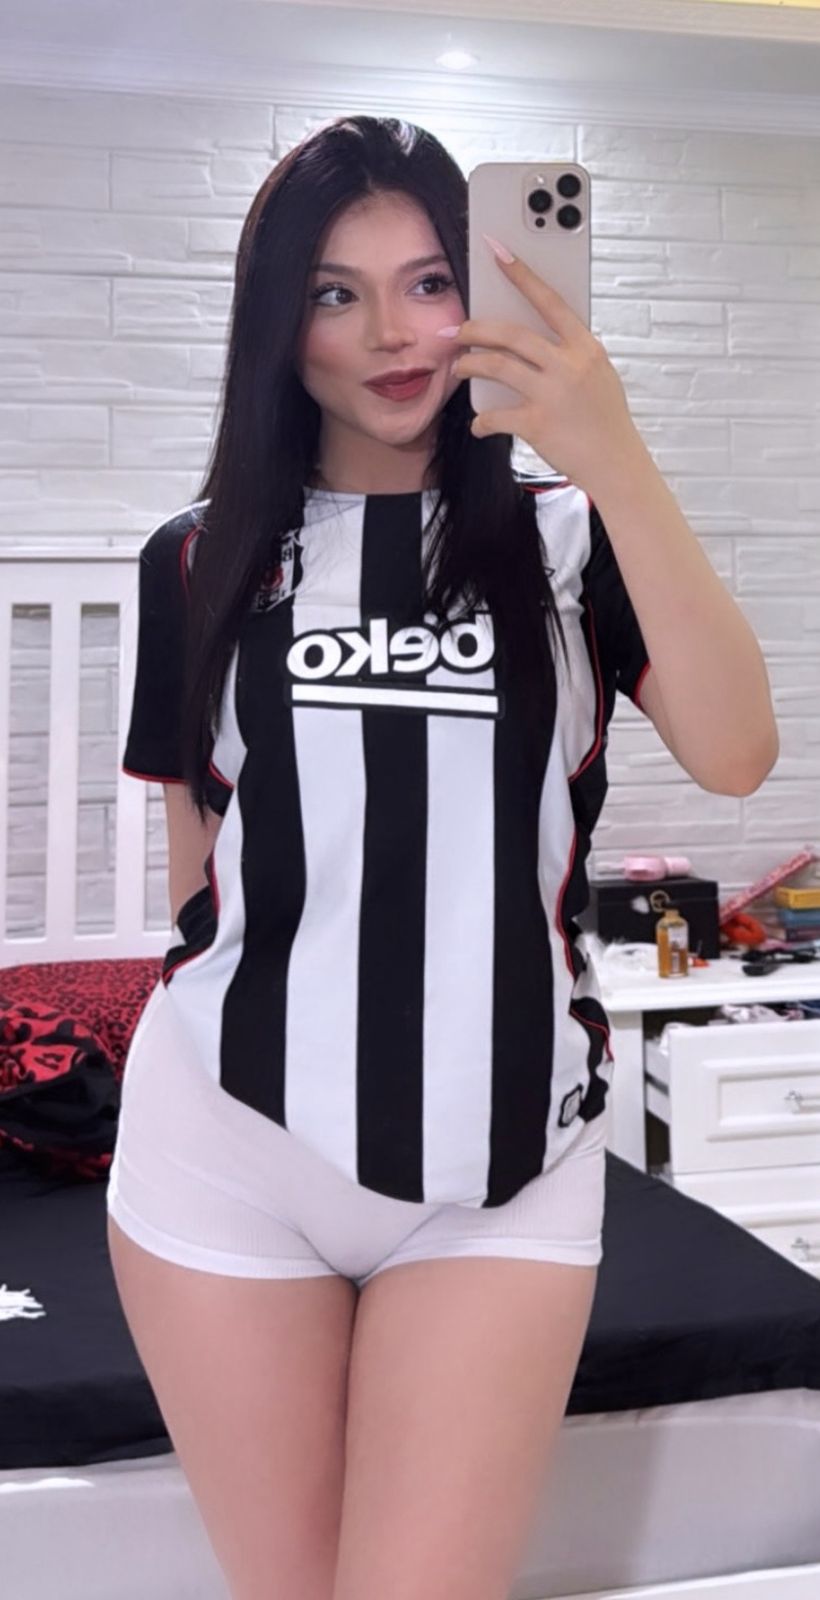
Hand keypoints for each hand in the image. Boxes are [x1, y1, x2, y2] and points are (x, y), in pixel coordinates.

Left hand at [446, 239, 645, 498]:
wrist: (616, 464)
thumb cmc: (606, 420)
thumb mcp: (598, 375)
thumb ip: (571, 354)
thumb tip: (534, 338)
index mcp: (585, 347)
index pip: (548, 301)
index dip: (521, 275)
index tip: (498, 252)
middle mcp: (568, 365)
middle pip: (512, 334)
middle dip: (477, 329)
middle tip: (457, 331)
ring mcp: (552, 394)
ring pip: (497, 366)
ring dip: (471, 365)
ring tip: (460, 367)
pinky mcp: (537, 424)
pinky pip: (495, 415)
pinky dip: (481, 421)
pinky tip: (479, 424)